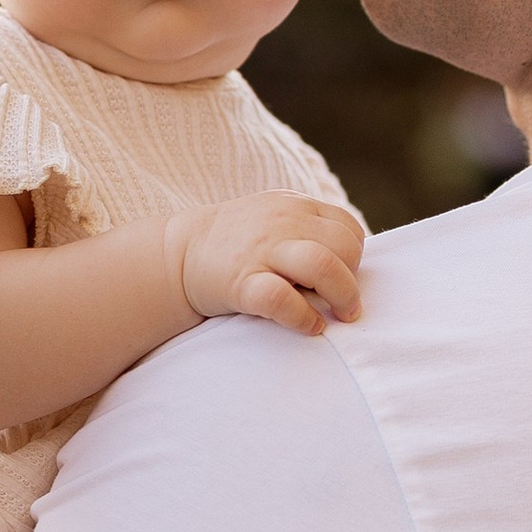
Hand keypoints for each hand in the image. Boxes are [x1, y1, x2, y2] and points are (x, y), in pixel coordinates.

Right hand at [172, 195, 364, 336]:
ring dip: (342, 295)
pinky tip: (309, 326)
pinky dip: (304, 318)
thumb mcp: (275, 219)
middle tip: (345, 303)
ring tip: (340, 315)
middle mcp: (282, 222)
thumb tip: (351, 267)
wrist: (177, 254)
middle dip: (353, 279)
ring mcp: (261, 251)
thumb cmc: (237, 245)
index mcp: (295, 205)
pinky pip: (283, 300)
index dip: (354, 257)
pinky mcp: (241, 283)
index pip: (348, 227)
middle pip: (344, 246)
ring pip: (323, 265)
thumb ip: (309, 230)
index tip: (342, 278)